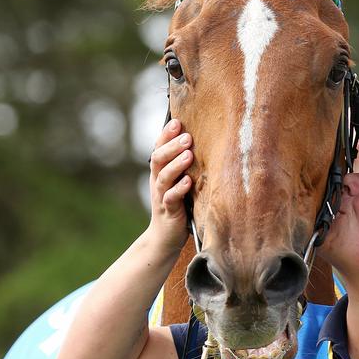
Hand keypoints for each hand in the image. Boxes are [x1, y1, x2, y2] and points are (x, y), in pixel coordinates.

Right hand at [147, 119, 193, 250]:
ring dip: (176, 164)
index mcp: (160, 172)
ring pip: (164, 177)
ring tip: (189, 154)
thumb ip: (185, 165)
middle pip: (159, 159)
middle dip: (172, 146)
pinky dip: (179, 189)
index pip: (159, 148)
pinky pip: (171, 198)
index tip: (177, 121)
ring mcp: (161, 196)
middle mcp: (158, 181)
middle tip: (187, 136)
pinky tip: (188, 182)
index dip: (166, 135)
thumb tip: (201, 143)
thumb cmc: (177, 205)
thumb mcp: (179, 182)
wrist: (164, 237)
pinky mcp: (169, 211)